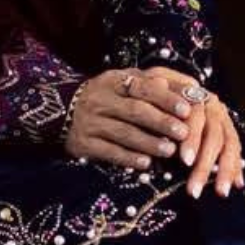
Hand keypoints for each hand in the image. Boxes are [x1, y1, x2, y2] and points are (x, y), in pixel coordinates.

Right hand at [63, 65, 244, 198]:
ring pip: (124, 134)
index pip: (142, 88)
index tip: (187, 110)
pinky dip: (128, 158)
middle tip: (184, 134)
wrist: (57, 111)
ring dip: (149, 143)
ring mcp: (89, 123)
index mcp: (112, 81)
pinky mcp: (82, 144)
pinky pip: (109, 152)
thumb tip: (171, 84)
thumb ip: (146, 83)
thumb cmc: (103, 96)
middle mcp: (99, 100)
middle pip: (135, 112)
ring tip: (169, 150)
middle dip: (162, 123)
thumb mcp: (120, 82)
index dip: (165, 99)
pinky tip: (145, 163)